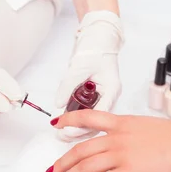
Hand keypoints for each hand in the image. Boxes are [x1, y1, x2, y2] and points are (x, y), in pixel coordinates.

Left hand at [47, 110, 170, 171]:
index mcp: (123, 122)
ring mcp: (121, 155)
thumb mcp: (149, 128)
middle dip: (62, 160)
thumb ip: (132, 135)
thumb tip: (126, 146)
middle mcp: (117, 137)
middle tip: (51, 170)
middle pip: (81, 148)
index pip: (88, 117)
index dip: (69, 120)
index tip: (55, 124)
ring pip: (85, 165)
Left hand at [55, 11, 122, 140]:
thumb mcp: (79, 67)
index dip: (83, 125)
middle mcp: (109, 97)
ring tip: (60, 133)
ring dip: (76, 128)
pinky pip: (87, 113)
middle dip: (78, 131)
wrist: (99, 36)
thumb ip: (68, 86)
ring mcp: (103, 97)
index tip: (67, 130)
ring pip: (91, 120)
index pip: (98, 115)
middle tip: (60, 135)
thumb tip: (59, 104)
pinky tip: (66, 124)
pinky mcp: (95, 96)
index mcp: (111, 90)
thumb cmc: (95, 47)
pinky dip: (76, 119)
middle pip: (96, 122)